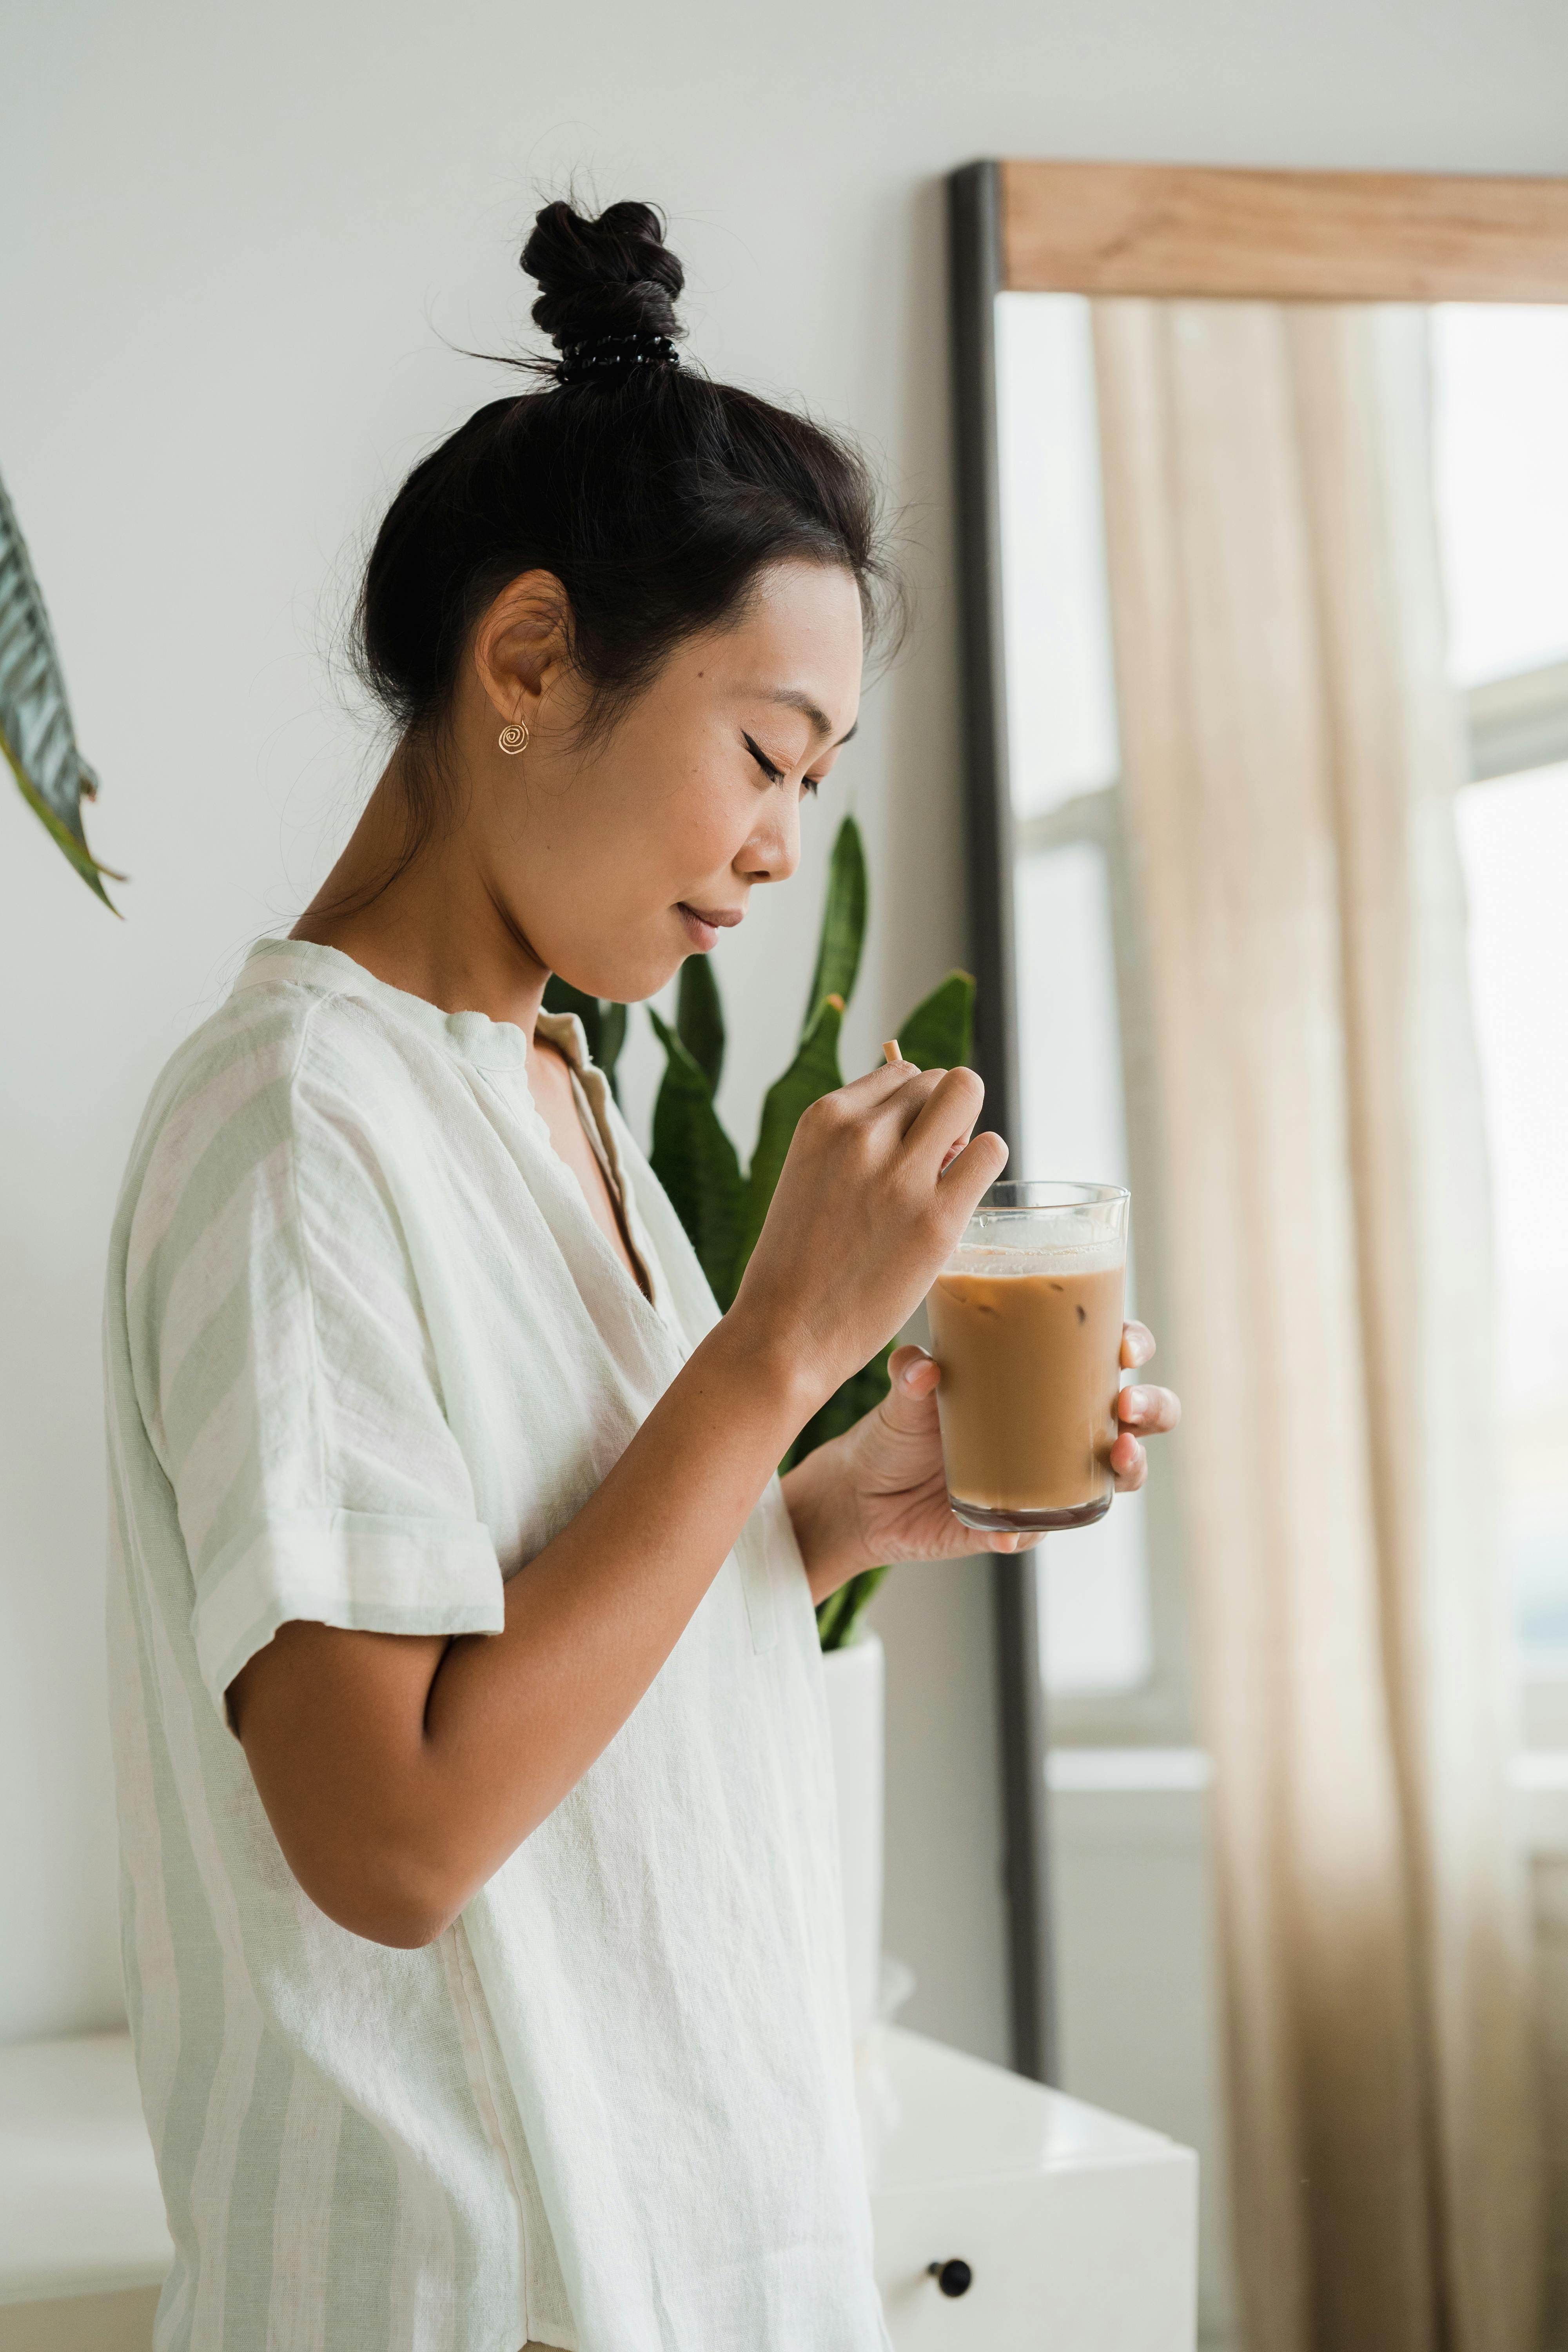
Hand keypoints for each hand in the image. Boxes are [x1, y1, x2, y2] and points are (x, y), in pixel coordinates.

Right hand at [731, 1060, 1005, 1412]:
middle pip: (939, 1080)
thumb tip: (925, 1114)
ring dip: (968, 1134)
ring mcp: (900, 1176)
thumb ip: (857, 1140)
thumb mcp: (812, 1174)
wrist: (785, 1335)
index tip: (905, 1146)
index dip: (914, 1107)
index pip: (900, 1072)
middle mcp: (861, 1135)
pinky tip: (959, 1199)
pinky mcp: (936, 1219)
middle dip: (945, 1114)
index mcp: (823, 1118)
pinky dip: (984, 1165)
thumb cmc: (801, 1261)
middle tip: (932, 1164)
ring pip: (967, 1097)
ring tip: (945, 1180)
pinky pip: (990, 1152)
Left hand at [783, 1321, 1181, 1597]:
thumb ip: (910, 1372)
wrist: (864, 1496)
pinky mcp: (1024, 1526)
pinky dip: (1035, 1530)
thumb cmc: (897, 1429)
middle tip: (1129, 1405)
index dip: (1131, 1345)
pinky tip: (1015, 1530)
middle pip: (1137, 1417)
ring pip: (1119, 1475)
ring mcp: (1050, 1480)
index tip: (1125, 1345)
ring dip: (1132, 1467)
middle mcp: (1059, 1429)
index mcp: (1043, 1381)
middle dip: (1152, 1407)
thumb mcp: (902, 1394)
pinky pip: (1045, 1529)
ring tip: (1119, 1457)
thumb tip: (925, 1368)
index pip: (1105, 1353)